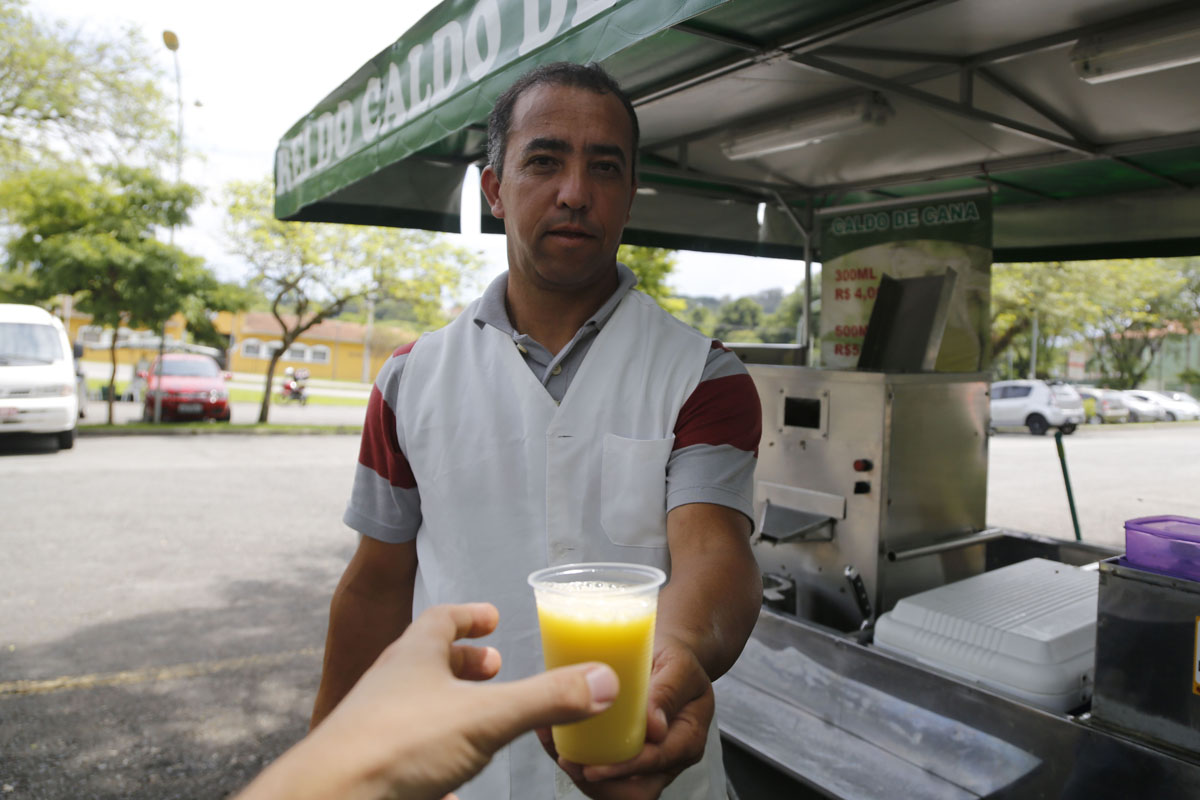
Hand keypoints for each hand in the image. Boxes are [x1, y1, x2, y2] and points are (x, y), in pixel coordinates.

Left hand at [237, 603, 618, 799]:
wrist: (329, 798)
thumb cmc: (397, 744)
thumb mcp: (486, 719)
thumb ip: (545, 700)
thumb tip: (604, 679)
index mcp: (414, 655)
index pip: (443, 619)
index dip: (471, 617)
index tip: (493, 618)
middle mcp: (390, 683)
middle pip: (427, 660)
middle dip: (463, 664)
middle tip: (493, 670)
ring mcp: (374, 723)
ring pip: (412, 705)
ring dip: (447, 709)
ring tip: (478, 725)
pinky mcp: (368, 763)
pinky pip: (401, 752)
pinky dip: (428, 759)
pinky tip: (447, 784)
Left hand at [540, 635, 713, 799]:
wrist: (664, 655)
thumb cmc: (674, 658)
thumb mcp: (679, 665)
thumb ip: (668, 690)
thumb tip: (653, 726)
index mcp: (687, 736)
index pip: (657, 762)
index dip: (624, 768)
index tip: (593, 767)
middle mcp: (669, 755)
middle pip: (637, 791)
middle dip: (601, 784)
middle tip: (570, 762)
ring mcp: (646, 760)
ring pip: (615, 788)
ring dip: (584, 775)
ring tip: (559, 749)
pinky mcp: (624, 755)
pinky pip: (601, 772)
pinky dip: (577, 759)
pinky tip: (557, 739)